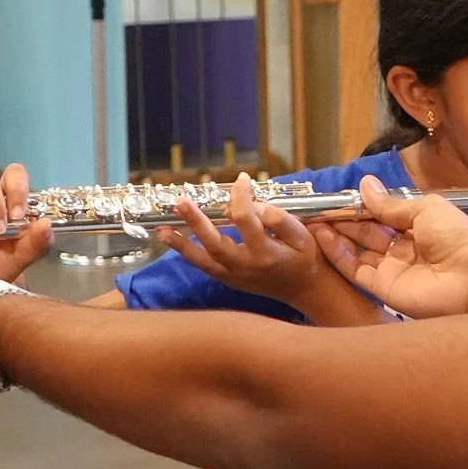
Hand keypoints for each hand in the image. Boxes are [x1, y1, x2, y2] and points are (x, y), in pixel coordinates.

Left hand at [154, 172, 358, 319]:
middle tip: (181, 202)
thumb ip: (280, 220)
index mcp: (266, 253)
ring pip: (203, 260)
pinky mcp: (229, 280)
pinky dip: (187, 254)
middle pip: (215, 243)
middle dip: (196, 222)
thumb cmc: (305, 258)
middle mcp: (246, 266)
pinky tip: (172, 240)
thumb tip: (256, 205)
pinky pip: (204, 267)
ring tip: (161, 230)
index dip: (242, 196)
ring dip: (181, 244)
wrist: (304, 289)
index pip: (247, 219)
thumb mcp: (303, 237)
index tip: (242, 179)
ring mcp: (234, 276)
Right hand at [313, 177, 467, 317]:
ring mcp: (391, 269)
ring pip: (357, 251)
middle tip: (315, 208)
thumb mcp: (425, 209)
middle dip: (342, 220)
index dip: (358, 207)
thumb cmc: (455, 236)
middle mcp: (401, 247)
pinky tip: (322, 236)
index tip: (334, 198)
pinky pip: (356, 270)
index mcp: (416, 226)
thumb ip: (390, 204)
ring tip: (311, 220)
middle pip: (365, 233)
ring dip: (335, 235)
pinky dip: (338, 254)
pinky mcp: (382, 288)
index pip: (380, 215)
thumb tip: (364, 185)